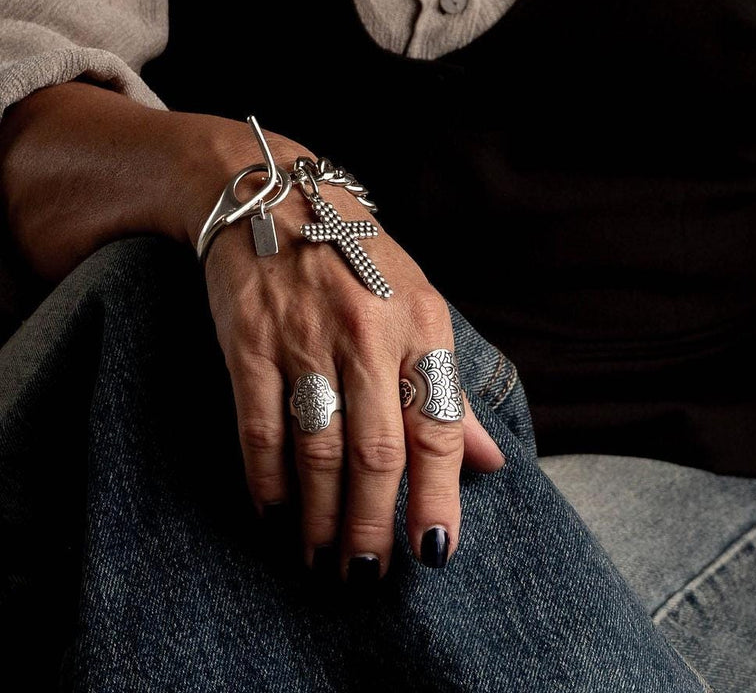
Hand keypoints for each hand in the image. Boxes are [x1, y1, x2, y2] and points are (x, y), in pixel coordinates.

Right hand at [0, 83, 504, 580]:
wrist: (273, 198)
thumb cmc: (357, 259)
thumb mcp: (418, 305)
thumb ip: (450, 387)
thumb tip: (490, 461)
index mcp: (421, 323)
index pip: (439, 427)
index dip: (439, 496)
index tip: (433, 552)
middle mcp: (367, 332)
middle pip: (377, 452)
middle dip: (372, 524)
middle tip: (366, 572)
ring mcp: (305, 338)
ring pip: (318, 451)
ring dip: (320, 517)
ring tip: (321, 558)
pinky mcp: (249, 344)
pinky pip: (261, 429)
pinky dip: (266, 482)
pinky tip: (273, 514)